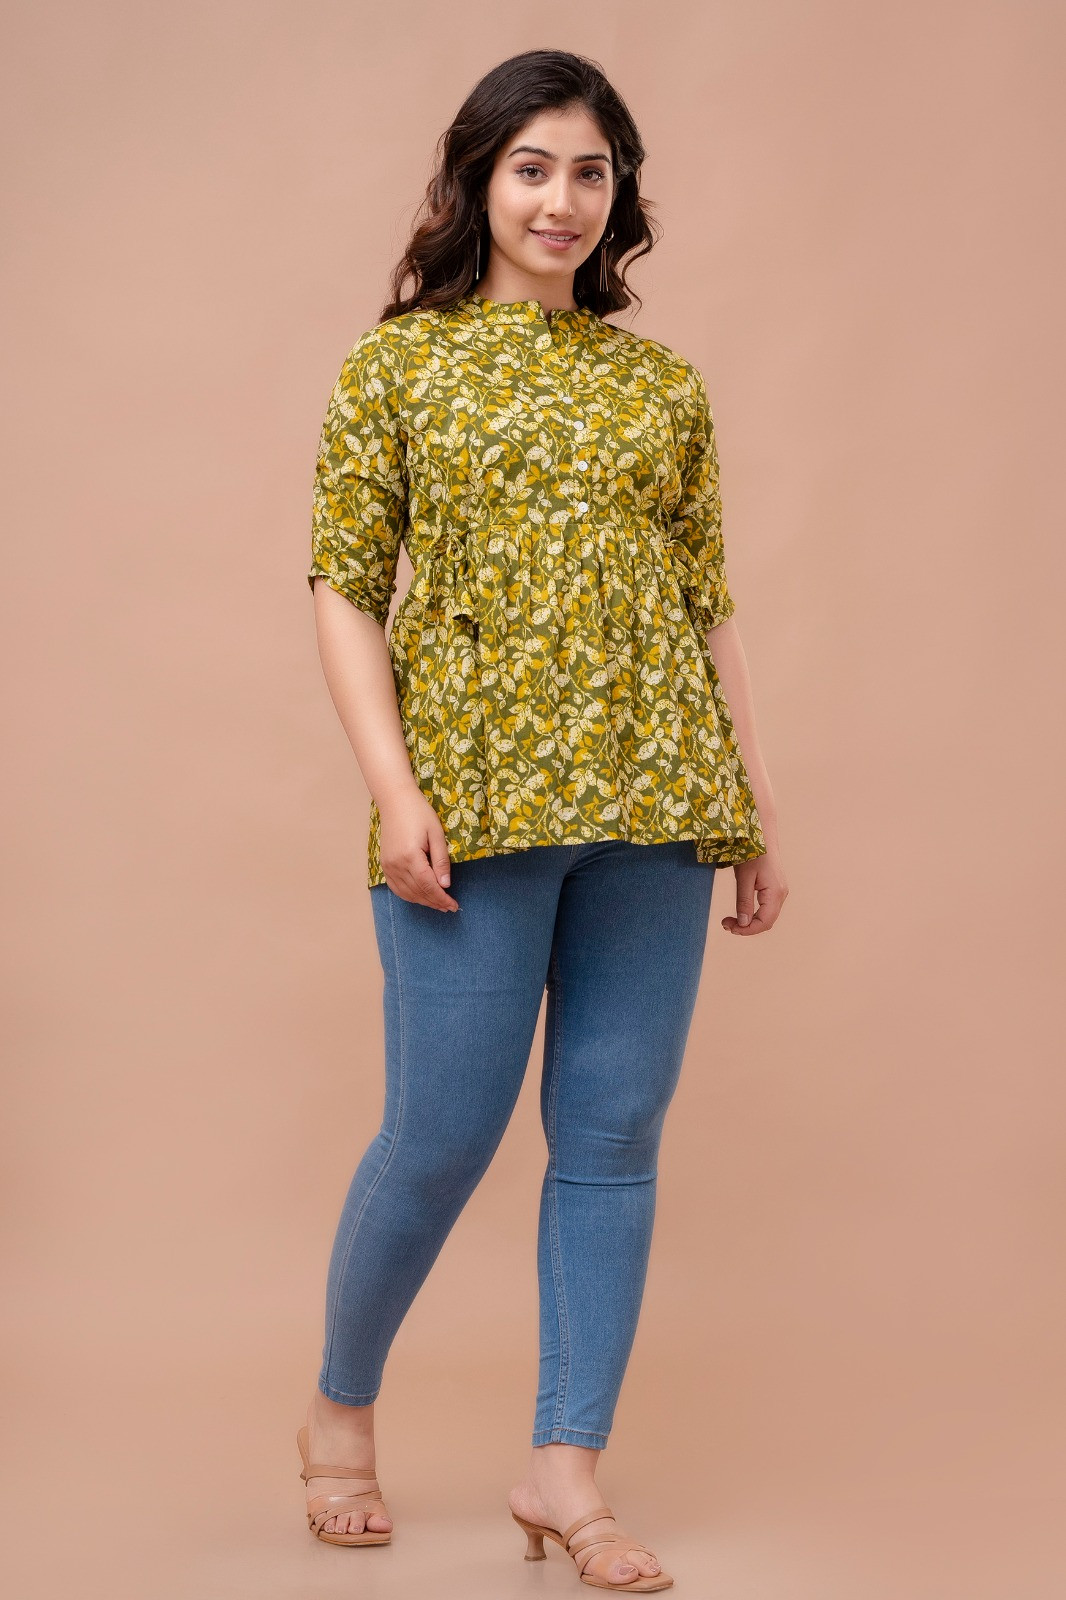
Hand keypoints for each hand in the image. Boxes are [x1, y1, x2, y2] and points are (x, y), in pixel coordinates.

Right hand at [378, 788, 459, 910]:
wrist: (395, 801)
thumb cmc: (419, 813)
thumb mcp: (436, 834)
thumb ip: (441, 861)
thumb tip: (445, 885)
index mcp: (410, 857)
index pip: (428, 886)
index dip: (442, 898)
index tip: (454, 905)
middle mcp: (396, 865)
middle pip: (418, 892)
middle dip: (435, 902)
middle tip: (449, 907)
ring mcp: (388, 866)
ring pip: (406, 893)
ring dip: (423, 901)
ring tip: (438, 904)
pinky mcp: (384, 864)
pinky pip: (396, 887)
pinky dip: (408, 895)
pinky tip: (420, 897)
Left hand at [721, 850, 787, 934]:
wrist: (761, 833)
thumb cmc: (752, 851)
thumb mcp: (744, 877)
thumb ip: (744, 901)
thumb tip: (743, 924)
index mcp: (775, 893)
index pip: (764, 922)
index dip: (747, 930)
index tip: (729, 927)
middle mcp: (781, 895)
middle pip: (766, 922)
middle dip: (746, 927)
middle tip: (725, 924)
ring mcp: (780, 892)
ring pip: (766, 916)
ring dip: (749, 922)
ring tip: (730, 920)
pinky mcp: (775, 889)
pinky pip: (767, 909)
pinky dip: (754, 914)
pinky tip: (741, 912)